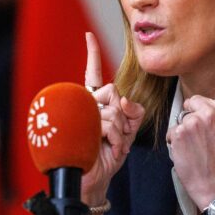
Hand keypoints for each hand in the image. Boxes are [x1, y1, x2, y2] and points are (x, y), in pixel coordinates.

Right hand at [81, 32, 144, 205]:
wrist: (95, 178)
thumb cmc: (108, 155)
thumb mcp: (128, 133)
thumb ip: (133, 113)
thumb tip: (125, 100)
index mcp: (96, 103)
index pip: (94, 75)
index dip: (91, 55)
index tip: (88, 36)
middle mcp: (86, 106)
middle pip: (113, 92)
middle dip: (123, 116)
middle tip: (120, 136)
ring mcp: (82, 116)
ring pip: (112, 110)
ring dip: (120, 132)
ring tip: (112, 146)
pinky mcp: (81, 127)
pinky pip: (107, 123)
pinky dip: (115, 139)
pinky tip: (110, 149)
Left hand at [167, 35, 214, 210]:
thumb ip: (214, 116)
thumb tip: (196, 107)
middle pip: (192, 101)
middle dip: (192, 117)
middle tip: (202, 141)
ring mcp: (197, 121)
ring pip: (182, 117)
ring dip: (183, 132)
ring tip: (196, 149)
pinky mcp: (182, 131)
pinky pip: (173, 131)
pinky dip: (176, 143)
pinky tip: (188, 153)